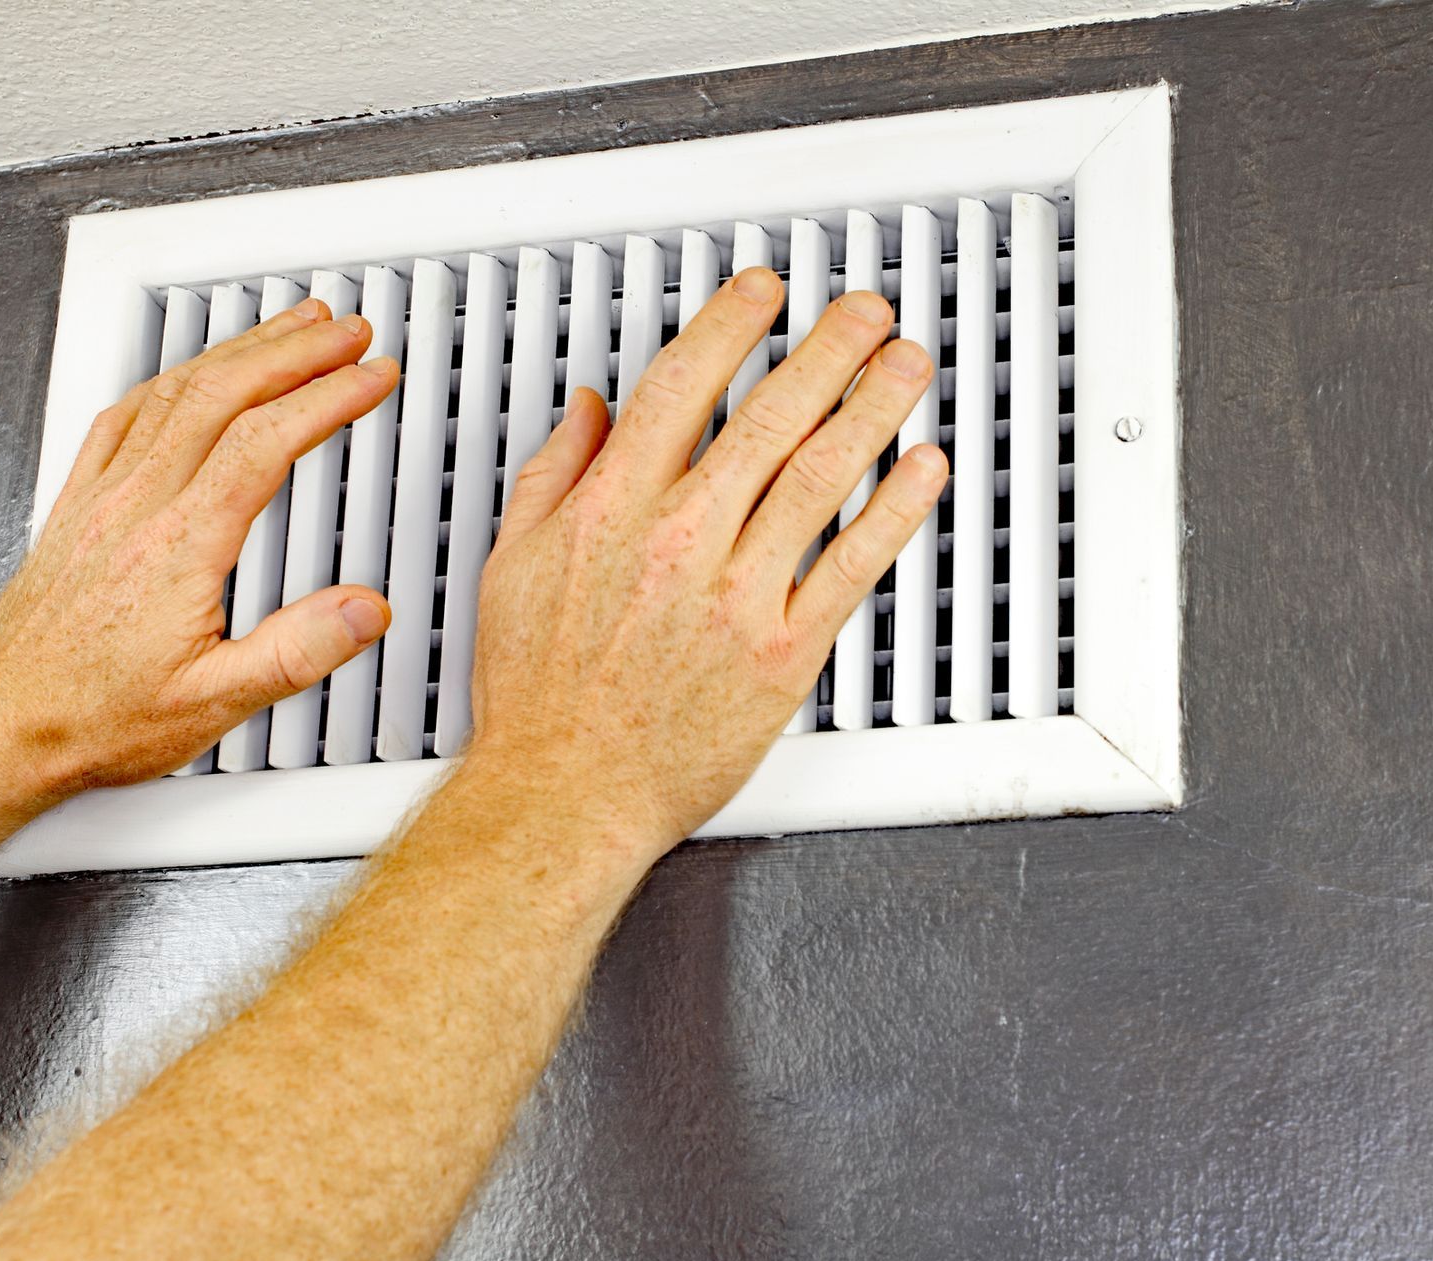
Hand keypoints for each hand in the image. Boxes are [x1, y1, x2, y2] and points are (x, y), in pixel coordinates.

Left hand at [0, 300, 398, 802]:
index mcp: (180, 547)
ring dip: (239, 351)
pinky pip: (121, 417)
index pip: (266, 442)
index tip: (370, 376)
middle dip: (294, 351)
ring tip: (288, 329)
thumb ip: (298, 651)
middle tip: (345, 332)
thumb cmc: (98, 719)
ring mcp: (101, 501)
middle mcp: (136, 509)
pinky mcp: (76, 507)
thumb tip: (365, 610)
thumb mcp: (215, 703)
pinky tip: (190, 372)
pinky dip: (170, 378)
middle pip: (222, 394)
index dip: (328, 396)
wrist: (7, 728)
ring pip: (174, 392)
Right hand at [468, 267, 944, 857]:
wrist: (565, 795)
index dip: (730, 327)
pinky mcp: (780, 654)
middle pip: (766, 417)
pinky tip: (920, 471)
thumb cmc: (540, 699)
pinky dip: (892, 511)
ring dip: (872, 408)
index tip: (762, 293)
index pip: (680, 388)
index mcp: (611, 511)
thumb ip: (554, 477)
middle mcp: (678, 542)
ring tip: (905, 365)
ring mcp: (733, 596)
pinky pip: (849, 566)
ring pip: (817, 477)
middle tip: (864, 312)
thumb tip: (588, 413)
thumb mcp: (512, 568)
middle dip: (826, 350)